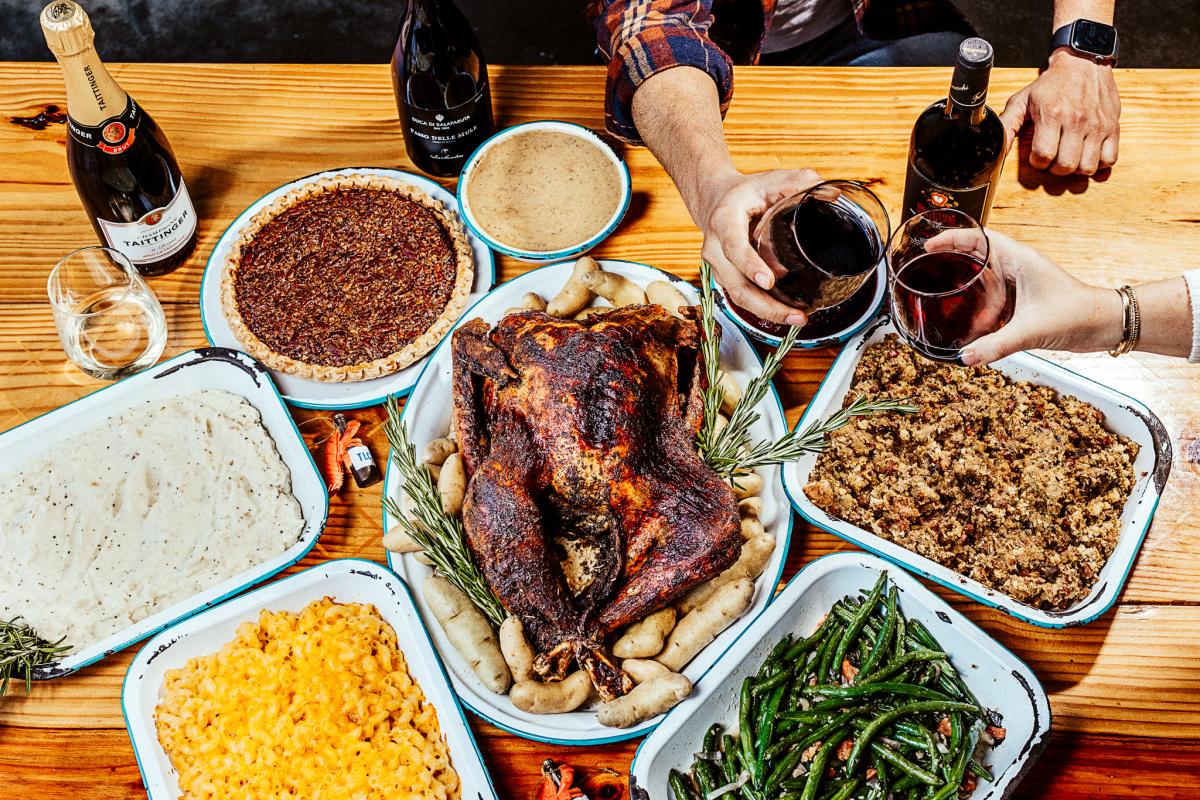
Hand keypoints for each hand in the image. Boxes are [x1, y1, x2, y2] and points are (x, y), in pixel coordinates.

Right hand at [696, 168, 823, 325]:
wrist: (715, 200)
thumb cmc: (745, 192)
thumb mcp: (770, 180)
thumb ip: (800, 182)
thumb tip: (833, 195)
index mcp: (724, 221)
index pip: (734, 247)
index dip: (749, 265)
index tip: (768, 281)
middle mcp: (716, 248)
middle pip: (736, 284)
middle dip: (765, 305)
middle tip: (795, 314)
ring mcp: (719, 267)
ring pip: (738, 297)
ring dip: (767, 312)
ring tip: (796, 318)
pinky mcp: (726, 278)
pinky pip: (742, 298)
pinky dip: (764, 309)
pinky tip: (786, 313)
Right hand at [924, 228, 1121, 364]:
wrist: (1105, 325)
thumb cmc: (1078, 315)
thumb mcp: (1031, 330)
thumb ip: (996, 345)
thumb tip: (965, 357)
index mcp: (1019, 259)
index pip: (979, 237)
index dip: (952, 238)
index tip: (929, 245)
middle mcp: (1018, 266)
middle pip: (977, 252)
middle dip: (951, 255)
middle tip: (926, 265)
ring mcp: (1021, 282)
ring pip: (984, 272)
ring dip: (963, 276)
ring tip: (939, 285)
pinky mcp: (1023, 299)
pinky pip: (993, 292)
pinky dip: (976, 298)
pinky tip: (965, 313)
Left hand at [999, 50, 1120, 175]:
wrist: (1083, 63)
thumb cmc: (1050, 84)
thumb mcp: (1022, 100)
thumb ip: (1006, 125)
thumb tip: (995, 149)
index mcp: (1052, 114)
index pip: (1043, 156)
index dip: (1037, 162)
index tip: (1038, 154)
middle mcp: (1077, 120)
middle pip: (1065, 166)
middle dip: (1054, 168)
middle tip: (1053, 158)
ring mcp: (1098, 125)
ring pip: (1087, 167)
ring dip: (1075, 168)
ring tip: (1070, 156)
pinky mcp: (1114, 127)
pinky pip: (1110, 159)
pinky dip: (1098, 163)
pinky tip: (1087, 154)